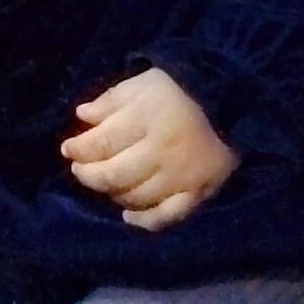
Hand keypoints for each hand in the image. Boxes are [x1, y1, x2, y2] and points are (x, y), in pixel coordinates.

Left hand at [61, 66, 238, 231]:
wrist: (234, 102)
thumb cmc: (180, 90)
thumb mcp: (143, 83)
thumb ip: (111, 99)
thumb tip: (82, 116)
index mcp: (147, 119)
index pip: (101, 143)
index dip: (78, 148)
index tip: (68, 148)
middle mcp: (161, 151)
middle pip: (113, 175)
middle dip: (89, 174)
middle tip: (81, 169)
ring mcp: (180, 176)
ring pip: (135, 197)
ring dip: (112, 193)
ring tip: (107, 183)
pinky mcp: (197, 193)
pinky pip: (166, 216)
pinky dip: (144, 221)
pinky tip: (129, 216)